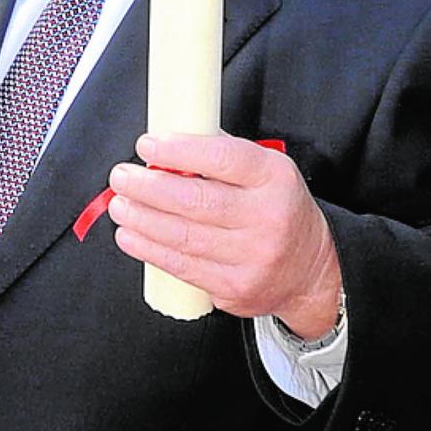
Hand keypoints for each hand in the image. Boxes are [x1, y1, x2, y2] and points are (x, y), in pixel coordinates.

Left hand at [107, 132, 342, 338]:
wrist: (311, 271)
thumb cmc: (276, 210)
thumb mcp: (264, 171)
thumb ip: (218, 153)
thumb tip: (165, 143)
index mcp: (274, 178)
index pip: (223, 158)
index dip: (178, 150)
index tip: (147, 145)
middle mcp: (267, 217)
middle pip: (194, 200)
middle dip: (147, 187)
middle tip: (122, 177)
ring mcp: (252, 256)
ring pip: (182, 236)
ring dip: (141, 218)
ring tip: (120, 204)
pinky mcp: (235, 287)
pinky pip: (182, 266)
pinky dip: (148, 249)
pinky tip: (130, 235)